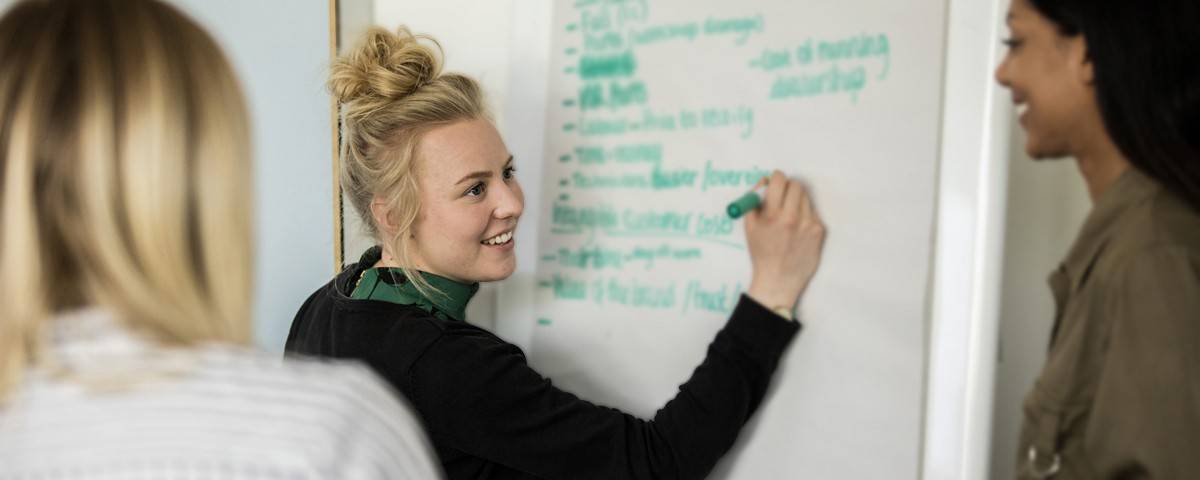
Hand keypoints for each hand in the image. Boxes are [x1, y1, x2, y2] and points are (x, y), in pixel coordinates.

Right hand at [742, 171, 825, 312]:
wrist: (778, 280)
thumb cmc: (762, 253)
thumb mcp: (749, 227)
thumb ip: (754, 201)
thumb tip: (764, 181)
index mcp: (772, 215)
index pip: (779, 180)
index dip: (775, 178)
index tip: (774, 182)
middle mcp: (791, 217)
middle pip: (795, 185)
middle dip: (786, 188)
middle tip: (781, 198)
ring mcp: (807, 224)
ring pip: (805, 197)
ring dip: (796, 202)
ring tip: (788, 218)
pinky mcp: (818, 231)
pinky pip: (811, 213)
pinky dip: (804, 217)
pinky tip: (796, 231)